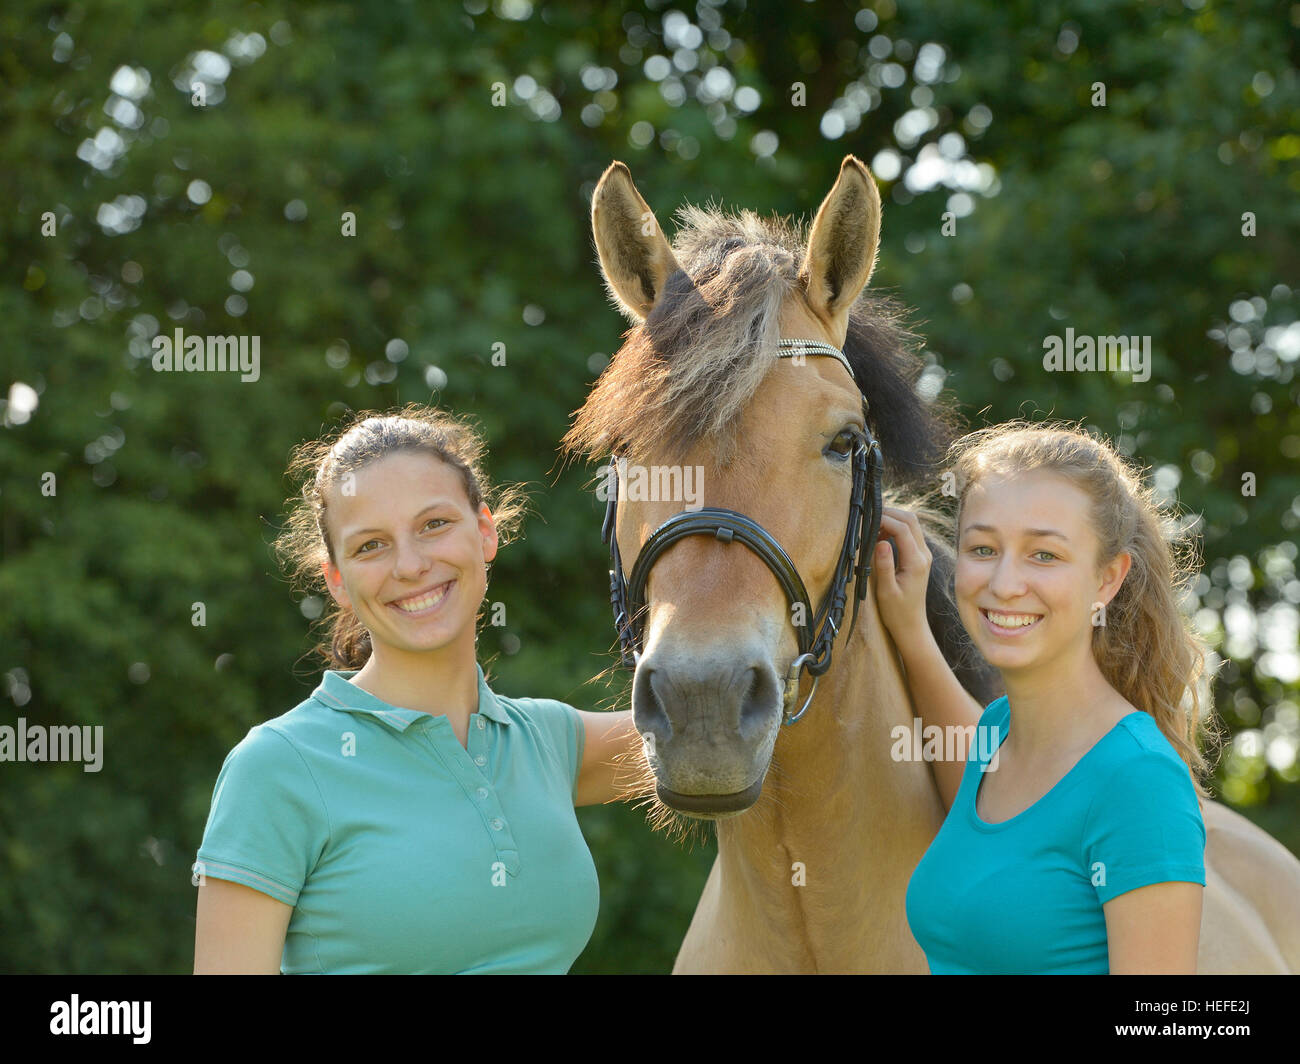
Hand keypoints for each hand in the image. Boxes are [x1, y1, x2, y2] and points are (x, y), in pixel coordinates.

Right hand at [873, 506, 932, 643]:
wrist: (911, 625)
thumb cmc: (896, 612)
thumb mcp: (886, 591)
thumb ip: (884, 566)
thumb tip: (881, 542)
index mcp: (916, 562)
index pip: (903, 529)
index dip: (885, 519)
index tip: (866, 519)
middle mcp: (924, 555)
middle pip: (911, 520)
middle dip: (890, 513)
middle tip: (867, 517)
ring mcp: (923, 554)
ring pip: (912, 524)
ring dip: (893, 519)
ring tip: (871, 525)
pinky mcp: (919, 556)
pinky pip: (910, 533)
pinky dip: (895, 527)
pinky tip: (879, 535)